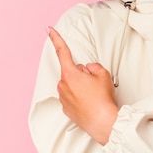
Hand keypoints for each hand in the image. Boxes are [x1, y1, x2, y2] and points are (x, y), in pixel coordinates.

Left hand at [48, 26, 118, 144]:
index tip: (49, 30)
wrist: (103, 122)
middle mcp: (63, 85)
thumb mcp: (103, 74)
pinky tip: (89, 103)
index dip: (56, 39)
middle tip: (95, 83)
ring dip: (81, 86)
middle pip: (72, 72)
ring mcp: (63, 98)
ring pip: (72, 85)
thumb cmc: (102, 99)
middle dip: (81, 74)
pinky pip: (72, 97)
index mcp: (70, 74)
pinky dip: (80, 98)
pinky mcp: (66, 109)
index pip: (62, 52)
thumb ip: (93, 66)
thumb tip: (87, 69)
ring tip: (94, 95)